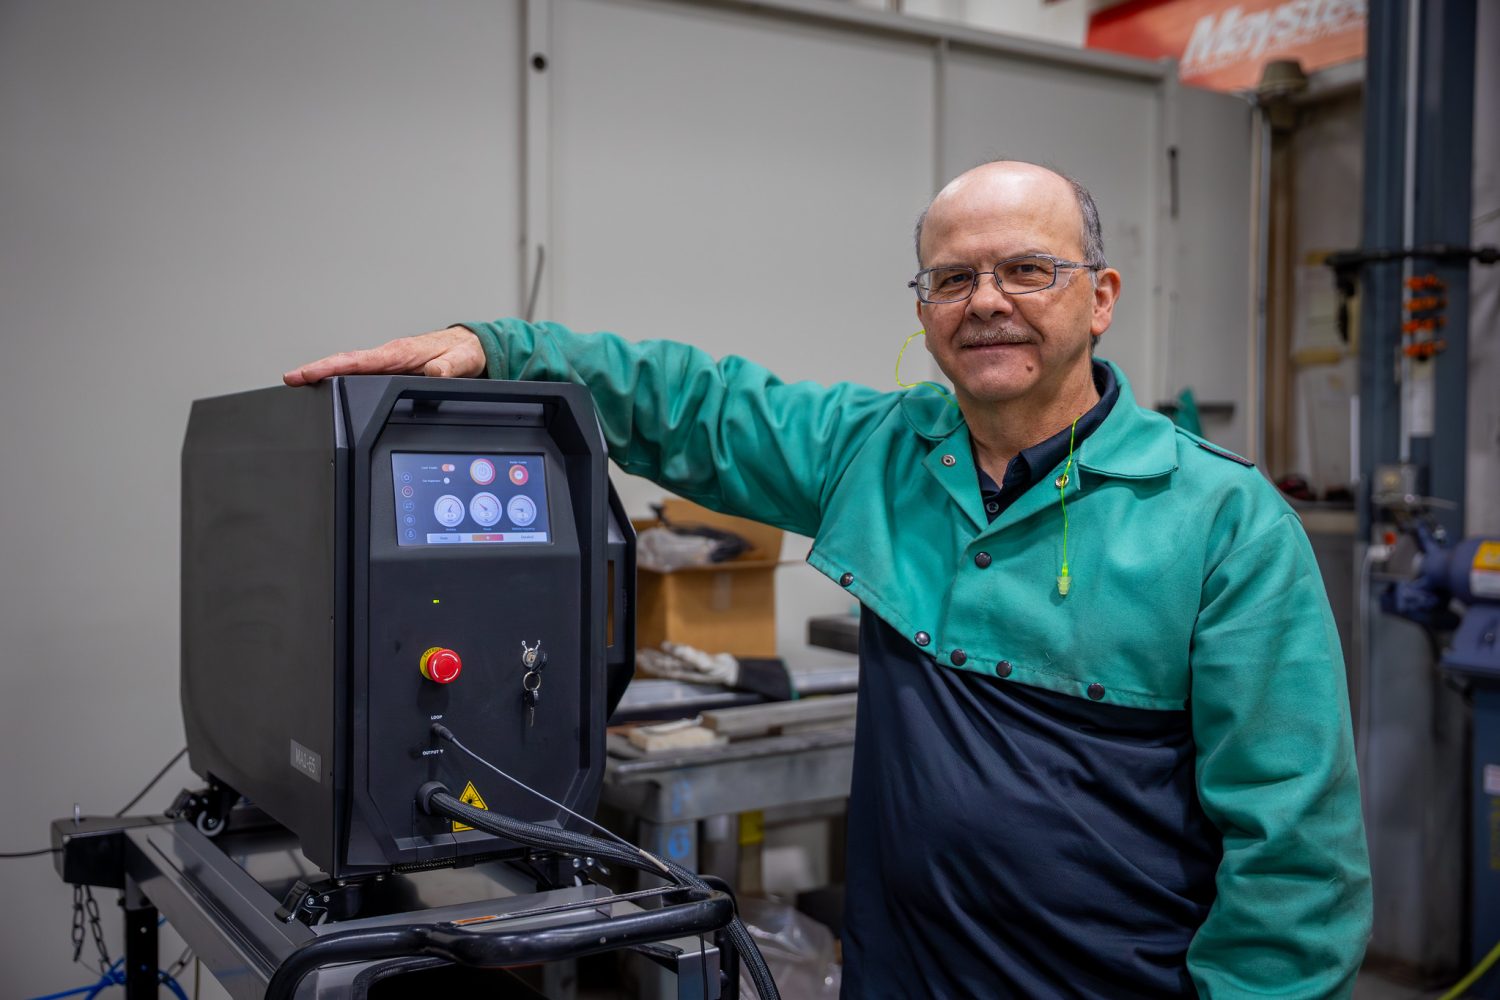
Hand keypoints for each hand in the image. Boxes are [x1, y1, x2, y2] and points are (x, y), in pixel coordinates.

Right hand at [282, 326, 486, 385]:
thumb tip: (435, 373)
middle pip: (347, 363)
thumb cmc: (465, 351)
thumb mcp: (463, 361)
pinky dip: (343, 376)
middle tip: (290, 378)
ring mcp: (389, 362)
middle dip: (317, 369)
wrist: (471, 347)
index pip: (359, 361)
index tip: (306, 372)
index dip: (330, 367)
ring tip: (299, 381)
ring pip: (352, 367)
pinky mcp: (392, 368)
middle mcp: (391, 356)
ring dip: (326, 373)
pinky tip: (329, 385)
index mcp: (401, 353)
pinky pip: (363, 372)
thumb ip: (450, 368)